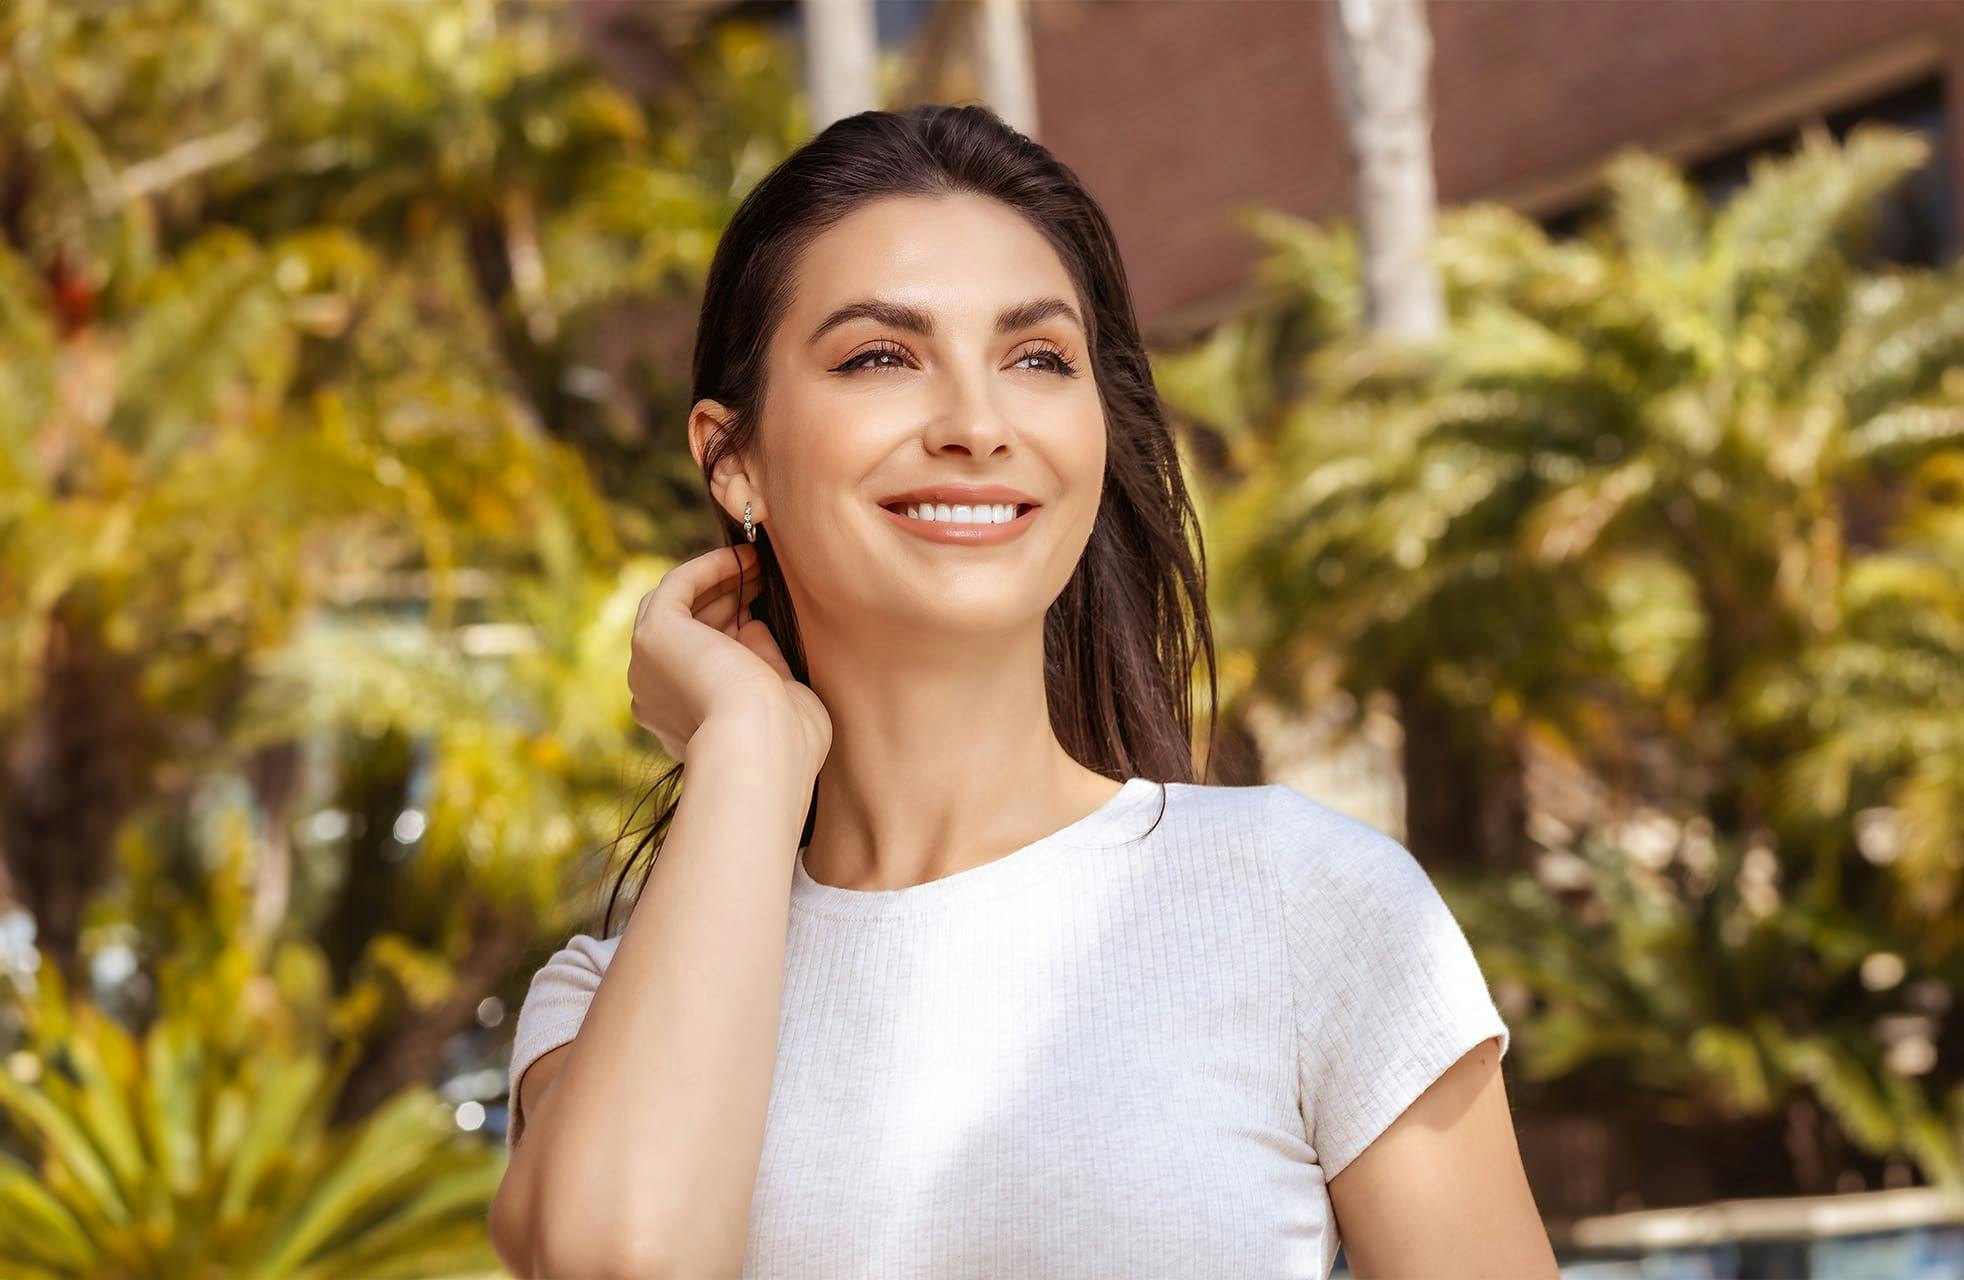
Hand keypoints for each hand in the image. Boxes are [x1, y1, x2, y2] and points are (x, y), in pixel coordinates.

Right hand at [627, 542, 831, 772]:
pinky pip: (676, 587)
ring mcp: (647, 665)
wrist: (761, 745)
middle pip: (687, 632)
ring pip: (677, 607)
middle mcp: (655, 696)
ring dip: (718, 581)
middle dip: (726, 600)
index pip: (700, 664)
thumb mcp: (777, 698)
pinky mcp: (653, 636)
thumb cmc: (785, 740)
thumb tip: (752, 625)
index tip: (765, 608)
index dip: (732, 631)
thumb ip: (762, 663)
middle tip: (765, 575)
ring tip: (759, 561)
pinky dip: (707, 568)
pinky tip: (741, 557)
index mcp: (682, 722)